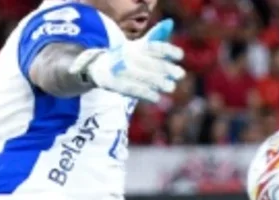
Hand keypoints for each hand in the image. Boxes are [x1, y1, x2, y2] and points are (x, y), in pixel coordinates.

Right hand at [68, 19, 184, 103]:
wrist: (99, 68)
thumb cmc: (128, 58)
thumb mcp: (140, 46)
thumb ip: (155, 38)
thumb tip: (169, 23)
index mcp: (135, 46)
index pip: (153, 46)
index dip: (167, 49)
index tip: (180, 55)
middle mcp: (127, 56)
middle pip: (149, 62)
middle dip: (166, 69)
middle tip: (180, 74)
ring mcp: (119, 70)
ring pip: (141, 76)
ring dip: (158, 82)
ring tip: (171, 87)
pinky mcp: (112, 83)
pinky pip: (130, 89)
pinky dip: (144, 93)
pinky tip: (157, 97)